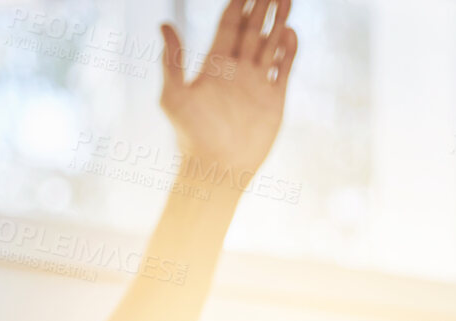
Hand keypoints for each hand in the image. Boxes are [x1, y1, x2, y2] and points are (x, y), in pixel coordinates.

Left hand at [159, 0, 299, 175]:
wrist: (218, 169)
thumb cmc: (191, 135)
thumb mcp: (174, 95)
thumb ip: (172, 59)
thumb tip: (164, 24)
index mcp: (215, 64)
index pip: (229, 25)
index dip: (238, 4)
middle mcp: (237, 70)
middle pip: (253, 30)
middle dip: (263, 8)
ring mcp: (257, 84)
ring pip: (271, 45)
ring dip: (279, 23)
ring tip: (287, 0)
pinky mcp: (274, 100)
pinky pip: (283, 69)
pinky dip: (289, 52)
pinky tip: (291, 34)